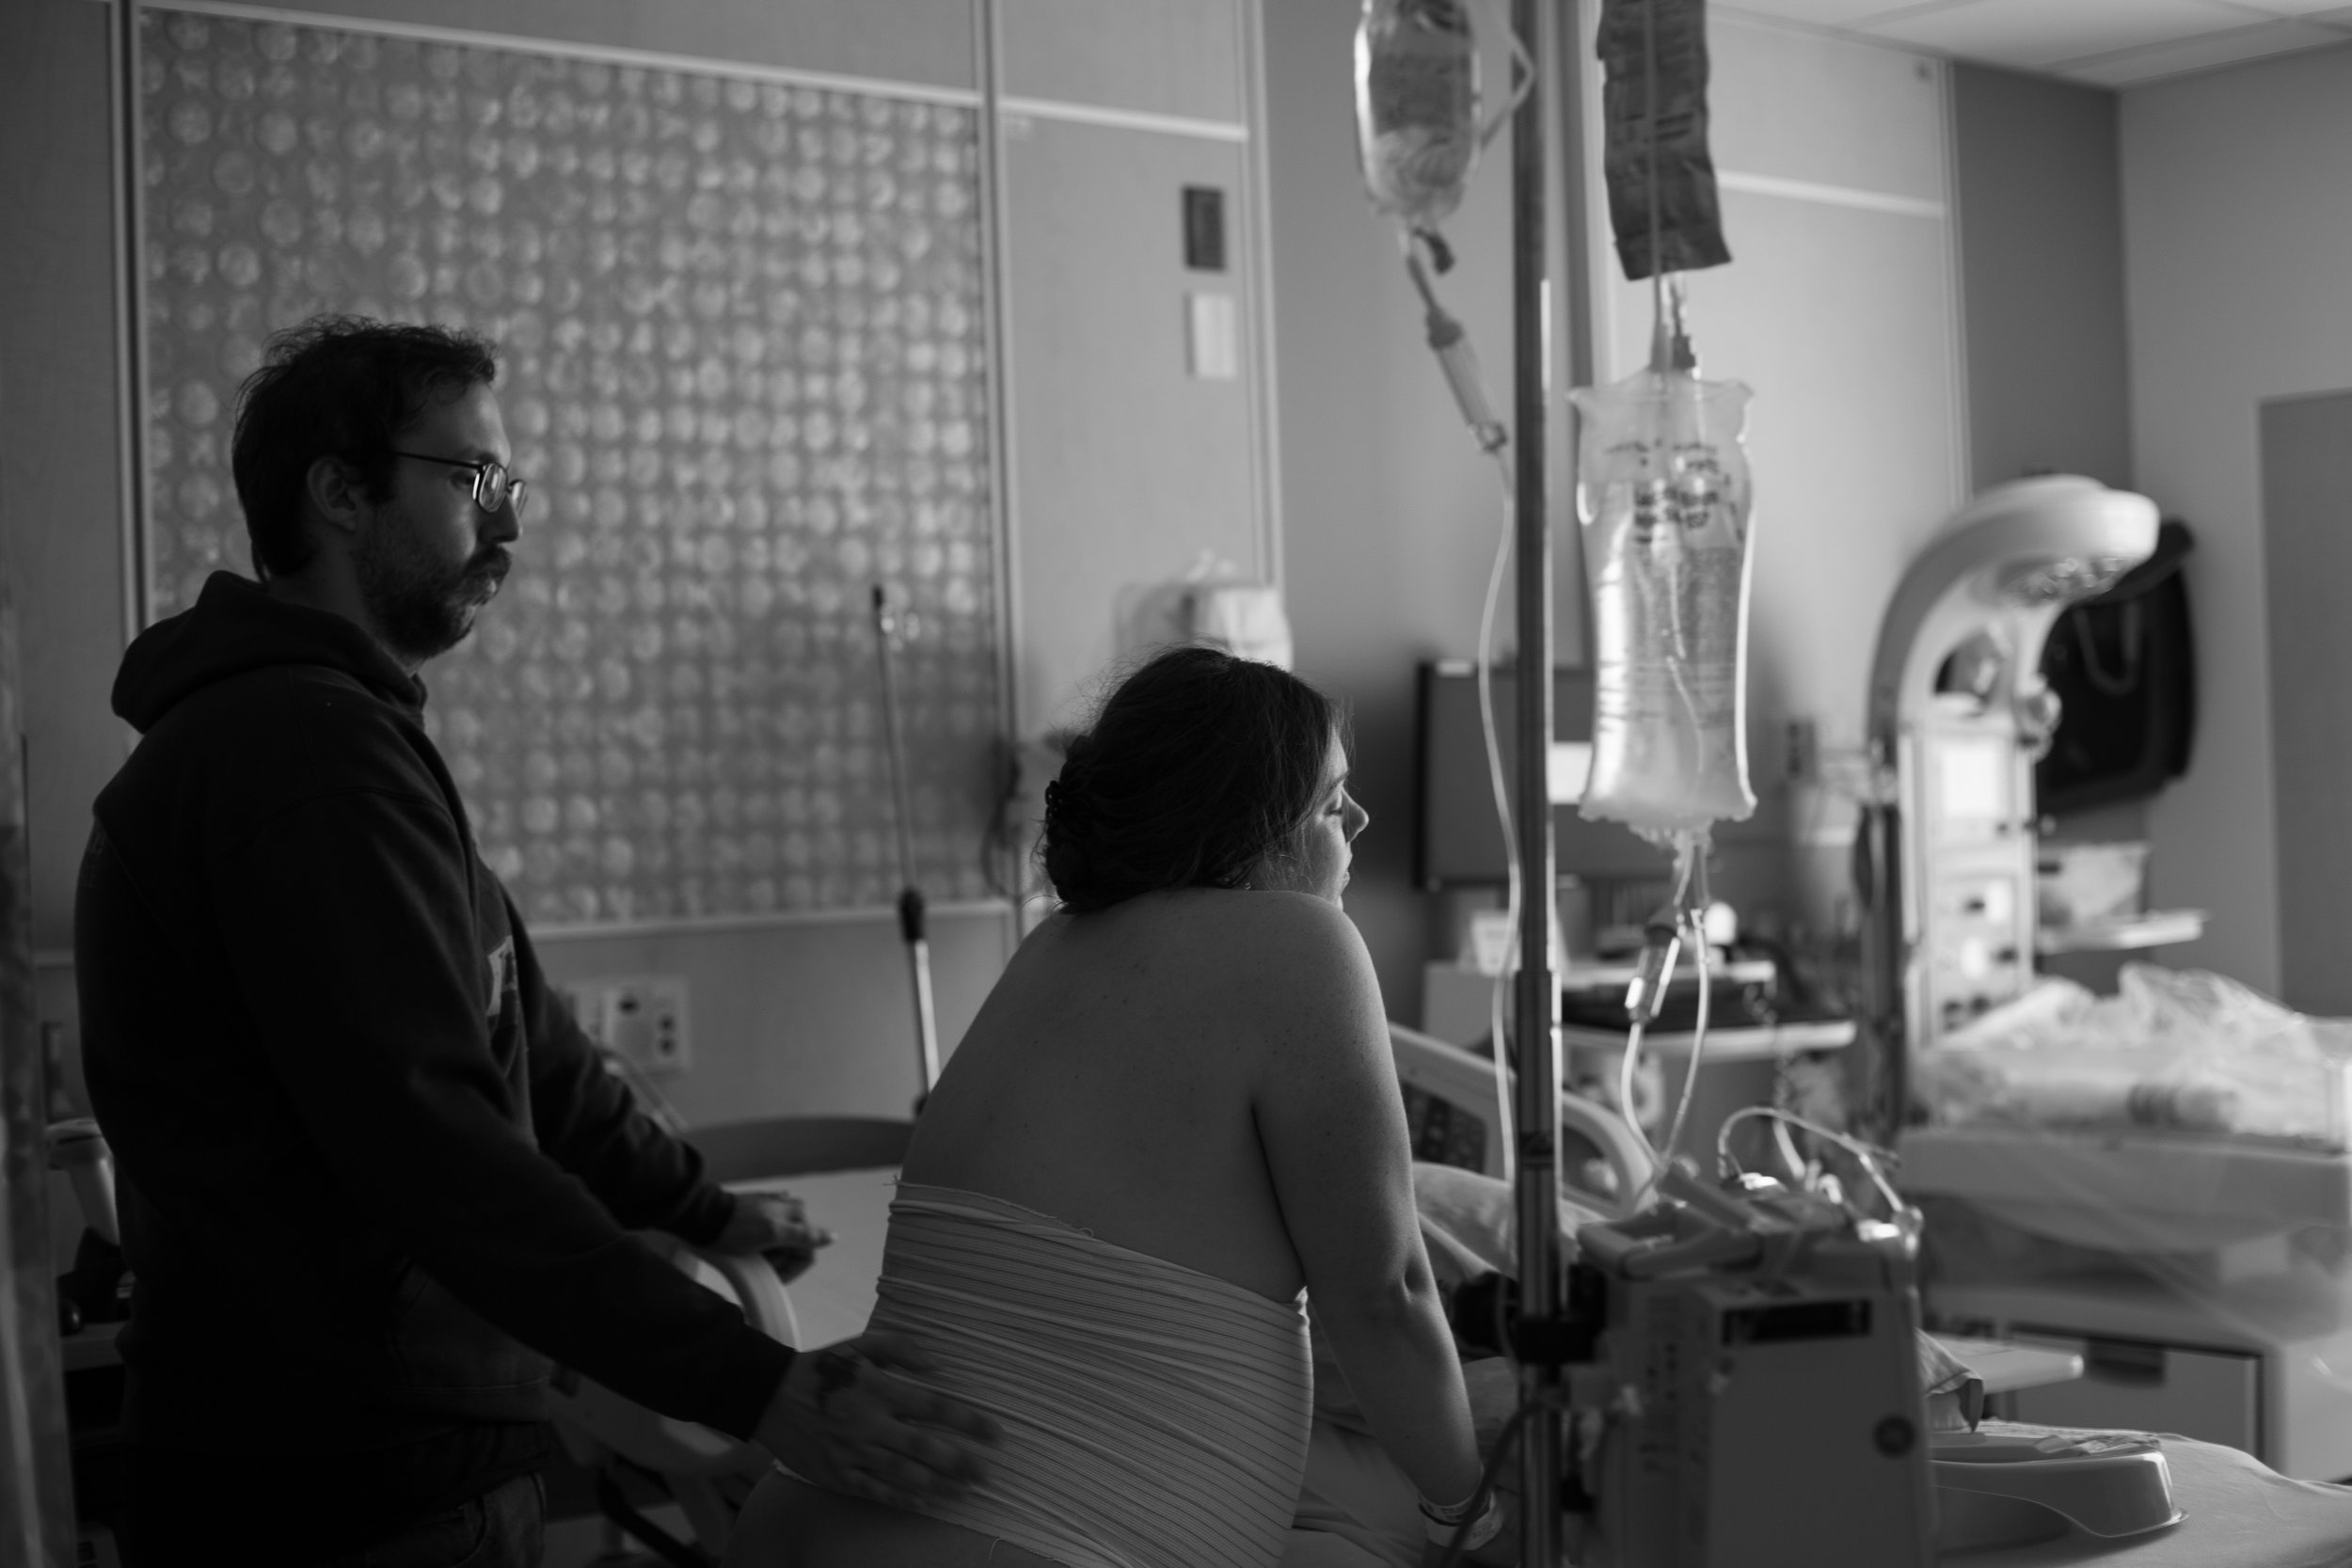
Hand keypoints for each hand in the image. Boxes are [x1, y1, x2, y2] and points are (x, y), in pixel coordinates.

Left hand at [715, 1189, 832, 1283]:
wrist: (704, 1217)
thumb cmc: (735, 1229)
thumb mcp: (771, 1234)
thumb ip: (803, 1235)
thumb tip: (833, 1237)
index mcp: (798, 1213)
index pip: (807, 1253)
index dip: (790, 1269)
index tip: (771, 1274)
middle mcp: (791, 1208)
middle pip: (795, 1249)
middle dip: (779, 1261)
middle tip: (757, 1263)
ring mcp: (775, 1209)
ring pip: (782, 1245)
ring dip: (770, 1255)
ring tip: (750, 1255)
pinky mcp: (761, 1211)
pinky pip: (770, 1237)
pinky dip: (762, 1246)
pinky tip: (747, 1246)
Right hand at [754, 1332, 998, 1509]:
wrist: (770, 1396)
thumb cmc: (823, 1368)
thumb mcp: (860, 1345)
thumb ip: (900, 1348)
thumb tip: (936, 1364)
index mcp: (879, 1390)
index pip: (934, 1407)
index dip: (968, 1422)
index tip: (995, 1434)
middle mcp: (869, 1424)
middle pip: (924, 1447)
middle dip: (960, 1463)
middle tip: (988, 1475)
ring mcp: (853, 1453)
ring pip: (903, 1474)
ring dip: (938, 1485)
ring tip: (966, 1492)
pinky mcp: (837, 1474)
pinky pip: (873, 1491)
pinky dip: (900, 1499)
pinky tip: (925, 1504)